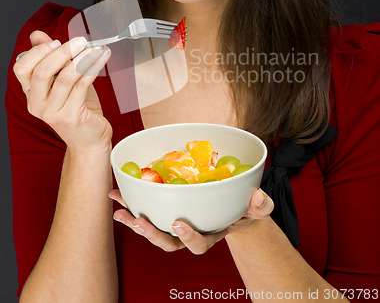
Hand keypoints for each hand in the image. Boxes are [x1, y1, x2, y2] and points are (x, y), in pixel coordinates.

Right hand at [13, 30, 112, 151]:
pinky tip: (101, 59)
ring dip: (82, 59)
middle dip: (62, 52)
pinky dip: (93, 68)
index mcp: (31, 93)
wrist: (89, 138)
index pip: (22, 68)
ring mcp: (53, 112)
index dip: (38, 52)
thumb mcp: (62, 80)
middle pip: (42, 71)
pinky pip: (82, 86)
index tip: (56, 41)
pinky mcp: (71, 117)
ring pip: (65, 78)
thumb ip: (50, 58)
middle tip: (80, 41)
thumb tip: (37, 35)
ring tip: (96, 49)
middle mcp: (37, 104)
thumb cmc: (77, 107)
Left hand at [109, 187, 273, 253]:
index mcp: (209, 235)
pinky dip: (130, 203)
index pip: (197, 245)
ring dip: (133, 221)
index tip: (179, 223)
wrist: (231, 206)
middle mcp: (188, 233)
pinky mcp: (165, 211)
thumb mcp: (256, 207)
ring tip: (118, 211)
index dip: (187, 237)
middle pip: (167, 242)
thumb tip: (258, 197)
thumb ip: (260, 205)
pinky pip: (146, 210)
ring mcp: (175, 224)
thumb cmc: (244, 209)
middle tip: (139, 221)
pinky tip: (117, 194)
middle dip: (151, 234)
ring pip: (152, 229)